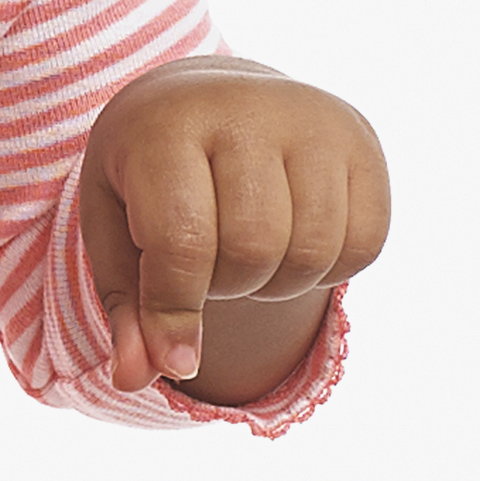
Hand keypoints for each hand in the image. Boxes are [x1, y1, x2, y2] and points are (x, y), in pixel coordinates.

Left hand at [77, 57, 388, 399]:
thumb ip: (127, 310)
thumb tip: (136, 381)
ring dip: (276, 283)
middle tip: (208, 266)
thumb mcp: (115, 233)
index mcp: (167, 125)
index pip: (184, 240)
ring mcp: (314, 119)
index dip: (177, 313)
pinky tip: (292, 242)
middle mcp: (246, 110)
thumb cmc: (146, 177)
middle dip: (227, 288)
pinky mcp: (361, 140)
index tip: (177, 359)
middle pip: (254, 250)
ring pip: (312, 252)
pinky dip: (328, 270)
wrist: (202, 99)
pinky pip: (364, 244)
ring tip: (246, 254)